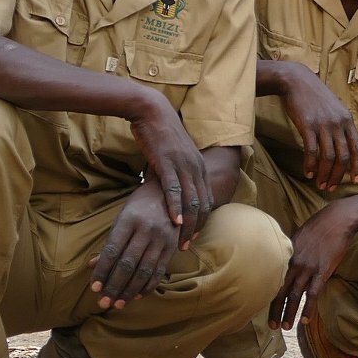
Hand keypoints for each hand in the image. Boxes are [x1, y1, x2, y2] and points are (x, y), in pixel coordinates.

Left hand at [91, 181, 181, 309]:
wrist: (169, 192)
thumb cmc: (138, 206)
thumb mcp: (121, 219)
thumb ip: (110, 242)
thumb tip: (93, 266)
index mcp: (129, 220)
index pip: (113, 251)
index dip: (103, 271)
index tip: (94, 288)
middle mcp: (147, 230)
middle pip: (128, 264)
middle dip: (114, 286)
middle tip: (103, 303)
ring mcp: (162, 238)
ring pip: (144, 271)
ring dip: (130, 291)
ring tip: (118, 304)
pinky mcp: (172, 246)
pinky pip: (159, 271)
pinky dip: (147, 286)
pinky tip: (136, 295)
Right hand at [129, 95, 211, 248]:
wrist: (151, 111)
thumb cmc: (159, 134)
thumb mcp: (173, 156)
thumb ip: (175, 172)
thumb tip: (169, 189)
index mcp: (198, 166)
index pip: (206, 199)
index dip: (202, 220)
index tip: (194, 236)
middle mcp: (195, 167)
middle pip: (202, 204)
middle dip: (196, 227)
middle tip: (187, 245)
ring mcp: (183, 165)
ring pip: (191, 200)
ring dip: (188, 224)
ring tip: (181, 241)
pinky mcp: (168, 162)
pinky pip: (174, 189)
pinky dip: (176, 207)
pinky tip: (174, 222)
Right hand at [264, 60, 357, 190]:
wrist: (295, 80)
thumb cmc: (314, 96)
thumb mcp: (334, 108)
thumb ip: (341, 124)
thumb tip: (344, 144)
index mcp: (347, 120)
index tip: (356, 180)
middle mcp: (338, 123)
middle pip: (343, 157)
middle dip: (338, 176)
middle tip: (331, 188)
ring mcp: (323, 125)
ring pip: (328, 157)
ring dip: (324, 174)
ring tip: (320, 184)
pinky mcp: (307, 126)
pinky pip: (311, 151)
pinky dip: (310, 165)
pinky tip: (308, 173)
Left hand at [270, 202, 356, 327]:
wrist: (338, 220)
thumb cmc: (319, 225)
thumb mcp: (298, 236)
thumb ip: (291, 251)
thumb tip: (286, 261)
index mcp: (286, 254)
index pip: (273, 279)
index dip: (267, 295)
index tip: (263, 308)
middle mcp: (294, 263)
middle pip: (280, 291)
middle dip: (275, 310)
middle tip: (271, 326)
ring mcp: (308, 268)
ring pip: (295, 295)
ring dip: (290, 312)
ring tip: (286, 327)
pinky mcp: (323, 271)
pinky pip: (313, 293)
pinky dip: (308, 308)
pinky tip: (304, 319)